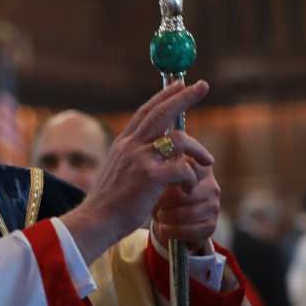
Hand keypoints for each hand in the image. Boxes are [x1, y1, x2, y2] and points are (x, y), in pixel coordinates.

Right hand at [60, 80, 213, 261]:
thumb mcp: (121, 170)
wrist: (97, 220)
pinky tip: (187, 189)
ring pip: (180, 140)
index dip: (164, 96)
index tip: (180, 85)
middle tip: (203, 85)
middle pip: (162, 113)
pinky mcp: (151, 178)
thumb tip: (159, 149)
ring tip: (208, 161)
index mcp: (124, 143)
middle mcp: (131, 146)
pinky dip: (191, 178)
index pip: (146, 111)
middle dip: (185, 97)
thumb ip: (137, 156)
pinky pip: (183, 169)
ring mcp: (140, 160)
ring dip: (199, 149)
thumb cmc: (111, 201)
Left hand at [152, 159, 219, 252]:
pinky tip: (164, 228)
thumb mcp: (163, 182)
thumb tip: (157, 175)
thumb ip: (164, 174)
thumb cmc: (165, 197)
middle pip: (180, 194)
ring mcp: (213, 206)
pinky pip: (185, 230)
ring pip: (182, 214)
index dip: (168, 177)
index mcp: (201, 170)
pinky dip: (169, 231)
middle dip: (162, 202)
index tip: (158, 183)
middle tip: (155, 203)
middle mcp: (211, 187)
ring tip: (159, 216)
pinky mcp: (210, 225)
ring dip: (164, 217)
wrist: (172, 223)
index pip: (188, 166)